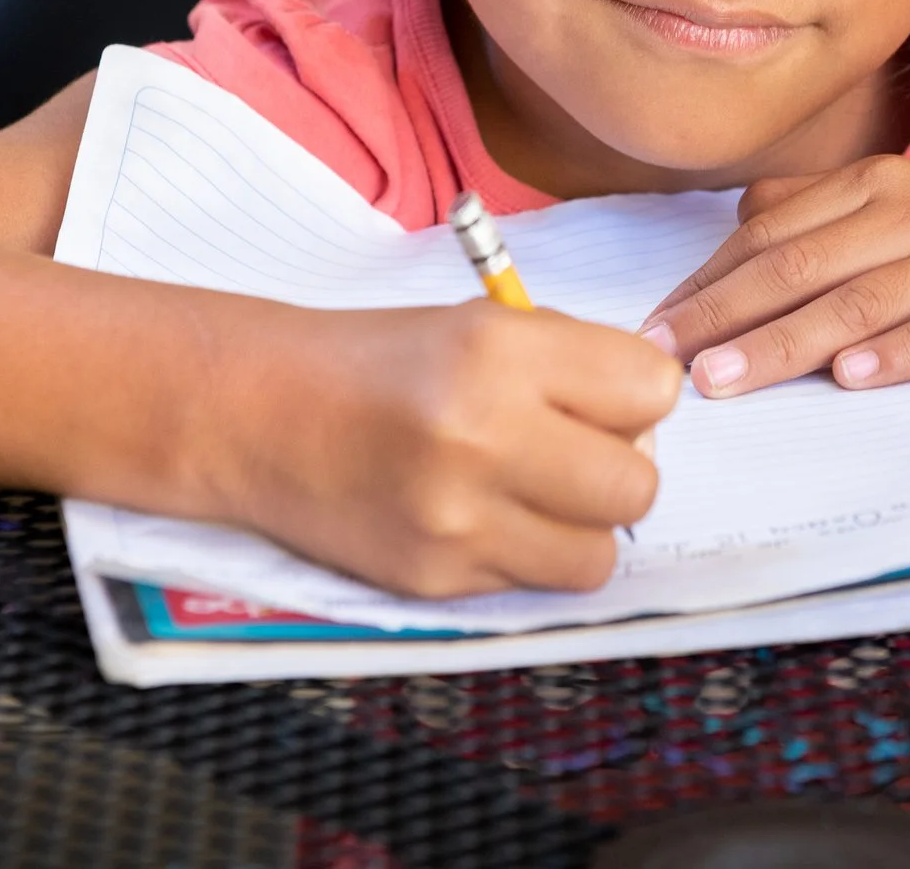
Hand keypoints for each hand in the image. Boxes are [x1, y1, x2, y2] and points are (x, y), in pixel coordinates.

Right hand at [203, 299, 680, 599]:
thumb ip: (572, 364)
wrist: (258, 412)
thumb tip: (651, 418)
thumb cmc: (380, 360)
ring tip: (532, 494)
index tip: (604, 397)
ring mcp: (457, 519)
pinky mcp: (435, 580)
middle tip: (576, 453)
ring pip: (597, 556)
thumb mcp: (480, 323)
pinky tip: (476, 516)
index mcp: (499, 352)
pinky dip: (521, 554)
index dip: (636, 396)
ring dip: (579, 528)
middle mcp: (482, 436)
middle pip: (637, 485)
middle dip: (620, 469)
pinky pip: (531, 585)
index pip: (651, 390)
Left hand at [637, 156, 909, 397]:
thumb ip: (812, 217)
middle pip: (799, 267)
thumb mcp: (889, 215)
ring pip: (856, 302)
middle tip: (668, 362)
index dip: (706, 284)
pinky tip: (849, 379)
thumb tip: (729, 234)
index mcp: (871, 184)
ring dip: (785, 344)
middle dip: (724, 317)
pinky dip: (892, 355)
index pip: (769, 236)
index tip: (654, 329)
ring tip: (729, 378)